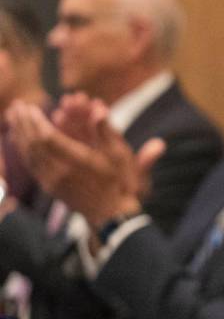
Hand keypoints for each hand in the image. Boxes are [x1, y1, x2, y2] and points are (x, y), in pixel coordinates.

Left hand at [5, 95, 153, 226]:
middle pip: (33, 143)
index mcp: (77, 161)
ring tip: (12, 117)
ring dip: (18, 133)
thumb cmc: (115, 181)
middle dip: (23, 123)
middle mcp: (60, 171)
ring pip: (28, 154)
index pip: (48, 137)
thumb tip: (99, 109)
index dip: (36, 121)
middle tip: (17, 106)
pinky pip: (29, 164)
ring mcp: (51, 181)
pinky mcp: (47, 186)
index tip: (30, 107)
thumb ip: (105, 131)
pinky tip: (18, 137)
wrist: (108, 212)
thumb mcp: (117, 155)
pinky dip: (21, 148)